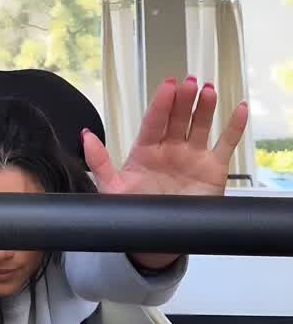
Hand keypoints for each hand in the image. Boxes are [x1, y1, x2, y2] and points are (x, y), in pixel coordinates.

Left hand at [83, 76, 248, 267]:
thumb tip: (85, 137)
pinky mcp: (212, 168)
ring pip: (200, 126)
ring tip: (208, 92)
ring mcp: (192, 156)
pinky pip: (226, 143)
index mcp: (145, 151)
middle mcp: (170, 149)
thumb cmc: (133, 210)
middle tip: (188, 84)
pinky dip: (234, 127)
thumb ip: (99, 162)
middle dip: (183, 100)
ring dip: (205, 108)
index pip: (153, 122)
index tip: (167, 87)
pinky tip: (239, 109)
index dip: (160, 104)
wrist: (156, 239)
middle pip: (178, 118)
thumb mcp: (111, 187)